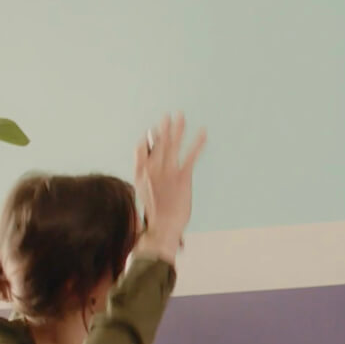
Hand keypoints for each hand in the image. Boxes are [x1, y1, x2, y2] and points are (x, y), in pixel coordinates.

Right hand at [133, 112, 206, 262]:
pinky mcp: (182, 177)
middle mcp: (152, 169)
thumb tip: (149, 176)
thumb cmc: (153, 217)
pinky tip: (203, 133)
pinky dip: (198, 143)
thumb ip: (145, 182)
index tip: (153, 131)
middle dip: (164, 128)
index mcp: (141, 173)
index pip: (142, 149)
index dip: (149, 140)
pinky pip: (191, 156)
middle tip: (169, 115)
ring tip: (181, 116)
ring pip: (172, 144)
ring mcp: (167, 172)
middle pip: (159, 143)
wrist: (161, 228)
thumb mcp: (143, 197)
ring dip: (178, 129)